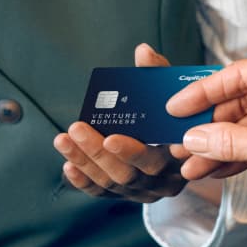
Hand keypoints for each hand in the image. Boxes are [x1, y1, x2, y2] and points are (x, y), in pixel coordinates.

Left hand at [55, 44, 193, 202]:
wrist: (183, 148)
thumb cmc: (175, 117)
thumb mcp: (173, 96)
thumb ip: (158, 75)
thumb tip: (143, 51)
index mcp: (178, 158)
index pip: (156, 160)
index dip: (132, 152)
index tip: (110, 137)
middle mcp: (162, 180)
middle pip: (127, 174)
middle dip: (97, 152)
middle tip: (76, 128)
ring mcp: (143, 191)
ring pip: (110, 183)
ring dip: (84, 160)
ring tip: (63, 139)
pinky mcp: (125, 195)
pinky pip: (101, 193)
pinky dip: (82, 181)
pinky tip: (67, 165)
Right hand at [168, 42, 246, 218]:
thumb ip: (234, 141)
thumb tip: (193, 139)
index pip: (239, 75)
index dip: (202, 93)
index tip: (175, 107)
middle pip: (241, 99)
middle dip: (209, 126)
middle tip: (178, 142)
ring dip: (221, 144)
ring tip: (190, 163)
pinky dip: (240, 153)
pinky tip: (213, 168)